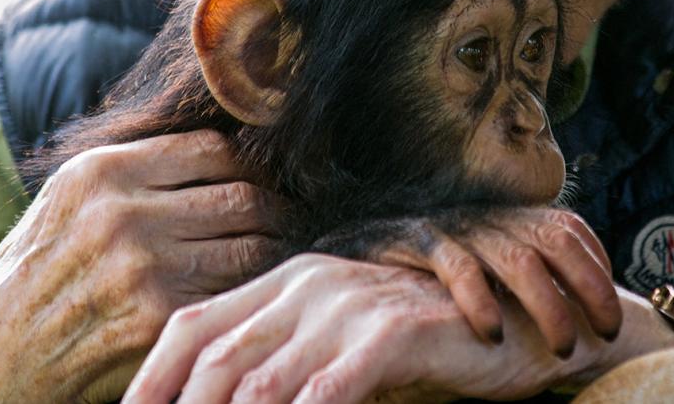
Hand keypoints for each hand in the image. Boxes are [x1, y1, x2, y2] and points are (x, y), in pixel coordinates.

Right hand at [0, 130, 283, 403]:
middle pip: (241, 196)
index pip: (211, 149)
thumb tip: (211, 146)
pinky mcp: (161, 318)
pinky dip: (249, 294)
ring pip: (250, 245)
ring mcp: (144, 267)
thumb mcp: (65, 202)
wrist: (0, 356)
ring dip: (268, 253)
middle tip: (280, 222)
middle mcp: (123, 213)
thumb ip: (128, 171)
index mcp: (100, 173)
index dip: (244, 166)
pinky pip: (235, 293)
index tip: (253, 182)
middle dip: (270, 211)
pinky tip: (250, 296)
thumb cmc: (37, 276)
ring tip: (272, 256)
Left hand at [122, 253, 673, 403]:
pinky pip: (330, 388)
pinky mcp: (394, 329)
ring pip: (262, 380)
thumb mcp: (341, 350)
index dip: (150, 380)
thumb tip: (222, 397)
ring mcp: (350, 302)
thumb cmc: (427, 346)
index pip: (191, 325)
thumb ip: (287, 367)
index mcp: (286, 282)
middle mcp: (308, 283)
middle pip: (216, 357)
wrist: (524, 322)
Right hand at [338, 206, 622, 353]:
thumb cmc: (423, 276)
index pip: (569, 228)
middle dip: (589, 287)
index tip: (611, 315)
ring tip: (563, 349)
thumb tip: (579, 323)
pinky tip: (493, 335)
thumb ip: (521, 283)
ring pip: (517, 258)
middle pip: (555, 239)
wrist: (346, 253)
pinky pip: (456, 267)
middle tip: (605, 334)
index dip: (599, 266)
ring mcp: (452, 229)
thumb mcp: (480, 269)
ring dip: (548, 305)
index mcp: (506, 221)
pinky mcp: (414, 243)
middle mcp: (486, 220)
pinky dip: (480, 301)